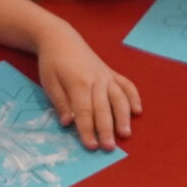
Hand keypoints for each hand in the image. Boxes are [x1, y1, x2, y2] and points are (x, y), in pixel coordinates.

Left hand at [33, 26, 141, 148]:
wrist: (62, 39)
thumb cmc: (52, 63)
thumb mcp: (49, 83)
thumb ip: (60, 103)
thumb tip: (68, 123)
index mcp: (78, 83)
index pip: (84, 111)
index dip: (87, 130)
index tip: (91, 146)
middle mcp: (96, 80)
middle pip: (103, 108)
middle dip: (106, 129)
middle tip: (110, 148)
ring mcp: (106, 76)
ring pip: (119, 98)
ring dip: (124, 117)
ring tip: (126, 133)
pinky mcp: (112, 73)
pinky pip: (126, 85)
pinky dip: (134, 97)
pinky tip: (138, 111)